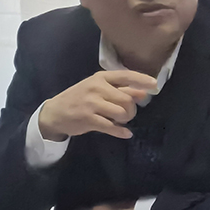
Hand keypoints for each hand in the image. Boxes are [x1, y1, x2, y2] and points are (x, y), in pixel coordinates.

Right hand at [39, 70, 156, 140]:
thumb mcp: (98, 89)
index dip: (141, 79)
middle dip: (132, 109)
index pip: (125, 75)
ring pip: (121, 112)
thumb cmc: (79, 99)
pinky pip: (111, 126)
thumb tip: (143, 92)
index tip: (154, 85)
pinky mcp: (88, 119)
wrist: (54, 113)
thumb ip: (119, 90)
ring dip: (125, 119)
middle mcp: (96, 88)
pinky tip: (125, 133)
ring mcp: (91, 103)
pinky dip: (121, 131)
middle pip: (127, 98)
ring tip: (120, 121)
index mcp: (100, 77)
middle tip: (127, 114)